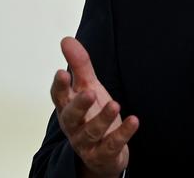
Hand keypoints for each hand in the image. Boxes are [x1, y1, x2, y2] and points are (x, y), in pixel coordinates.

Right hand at [51, 37, 138, 177]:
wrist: (102, 153)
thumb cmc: (91, 114)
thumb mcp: (87, 87)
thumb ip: (79, 65)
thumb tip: (66, 40)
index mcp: (68, 107)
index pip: (59, 97)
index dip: (60, 86)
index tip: (62, 72)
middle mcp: (74, 125)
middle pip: (71, 116)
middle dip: (79, 105)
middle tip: (89, 92)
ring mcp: (87, 142)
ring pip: (92, 131)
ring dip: (102, 119)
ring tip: (116, 105)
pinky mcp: (104, 153)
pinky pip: (112, 145)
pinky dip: (123, 133)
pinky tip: (134, 121)